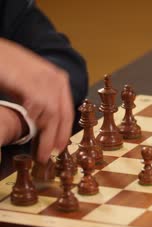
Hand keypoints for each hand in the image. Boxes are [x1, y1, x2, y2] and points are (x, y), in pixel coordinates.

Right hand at [0, 38, 73, 162]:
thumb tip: (41, 122)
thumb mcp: (27, 83)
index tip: (59, 147)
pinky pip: (39, 106)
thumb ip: (37, 99)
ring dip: (47, 136)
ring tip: (41, 152)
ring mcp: (44, 79)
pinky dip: (36, 121)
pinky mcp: (30, 80)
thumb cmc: (6, 65)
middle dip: (56, 138)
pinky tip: (30, 131)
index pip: (67, 110)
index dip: (63, 131)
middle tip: (50, 155)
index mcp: (58, 79)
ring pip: (52, 115)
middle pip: (62, 115)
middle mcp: (55, 79)